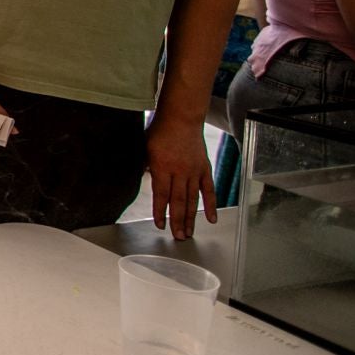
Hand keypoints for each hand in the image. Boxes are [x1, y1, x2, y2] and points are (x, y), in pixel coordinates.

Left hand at [147, 114, 215, 239]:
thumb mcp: (144, 148)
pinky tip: (210, 218)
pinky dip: (211, 205)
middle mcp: (180, 171)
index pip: (161, 195)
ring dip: (191, 217)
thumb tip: (143, 182)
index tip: (160, 225)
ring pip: (193, 199)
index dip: (160, 211)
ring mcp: (194, 171)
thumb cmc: (160, 131)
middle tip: (177, 237)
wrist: (181, 117)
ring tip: (189, 233)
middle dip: (177, 221)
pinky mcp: (205, 168)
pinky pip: (209, 190)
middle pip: (178, 201)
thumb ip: (145, 167)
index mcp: (162, 167)